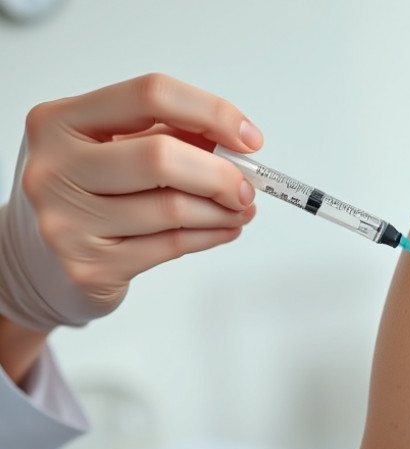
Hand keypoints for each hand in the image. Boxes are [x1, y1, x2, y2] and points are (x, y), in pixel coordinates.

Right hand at [0, 73, 261, 331]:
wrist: (37, 258)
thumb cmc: (85, 192)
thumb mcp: (112, 147)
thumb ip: (169, 134)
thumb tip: (237, 144)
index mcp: (61, 121)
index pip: (150, 95)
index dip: (211, 112)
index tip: (247, 137)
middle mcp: (55, 167)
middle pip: (161, 156)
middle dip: (221, 173)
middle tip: (246, 185)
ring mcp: (67, 221)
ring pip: (172, 208)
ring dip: (222, 211)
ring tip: (238, 209)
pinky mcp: (89, 267)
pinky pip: (171, 246)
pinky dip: (210, 236)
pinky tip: (222, 228)